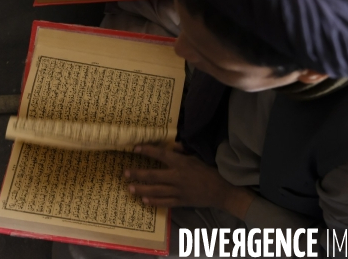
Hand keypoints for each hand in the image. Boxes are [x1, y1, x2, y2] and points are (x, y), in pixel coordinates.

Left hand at [125, 144, 254, 217]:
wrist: (223, 191)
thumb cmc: (210, 170)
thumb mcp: (198, 157)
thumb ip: (184, 151)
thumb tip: (174, 145)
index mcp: (182, 163)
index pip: (161, 154)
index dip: (147, 150)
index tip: (135, 148)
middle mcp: (177, 177)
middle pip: (153, 175)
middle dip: (138, 174)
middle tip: (125, 173)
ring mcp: (178, 191)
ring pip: (156, 190)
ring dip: (141, 189)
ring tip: (129, 188)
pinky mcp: (181, 202)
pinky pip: (164, 202)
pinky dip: (154, 201)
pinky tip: (144, 200)